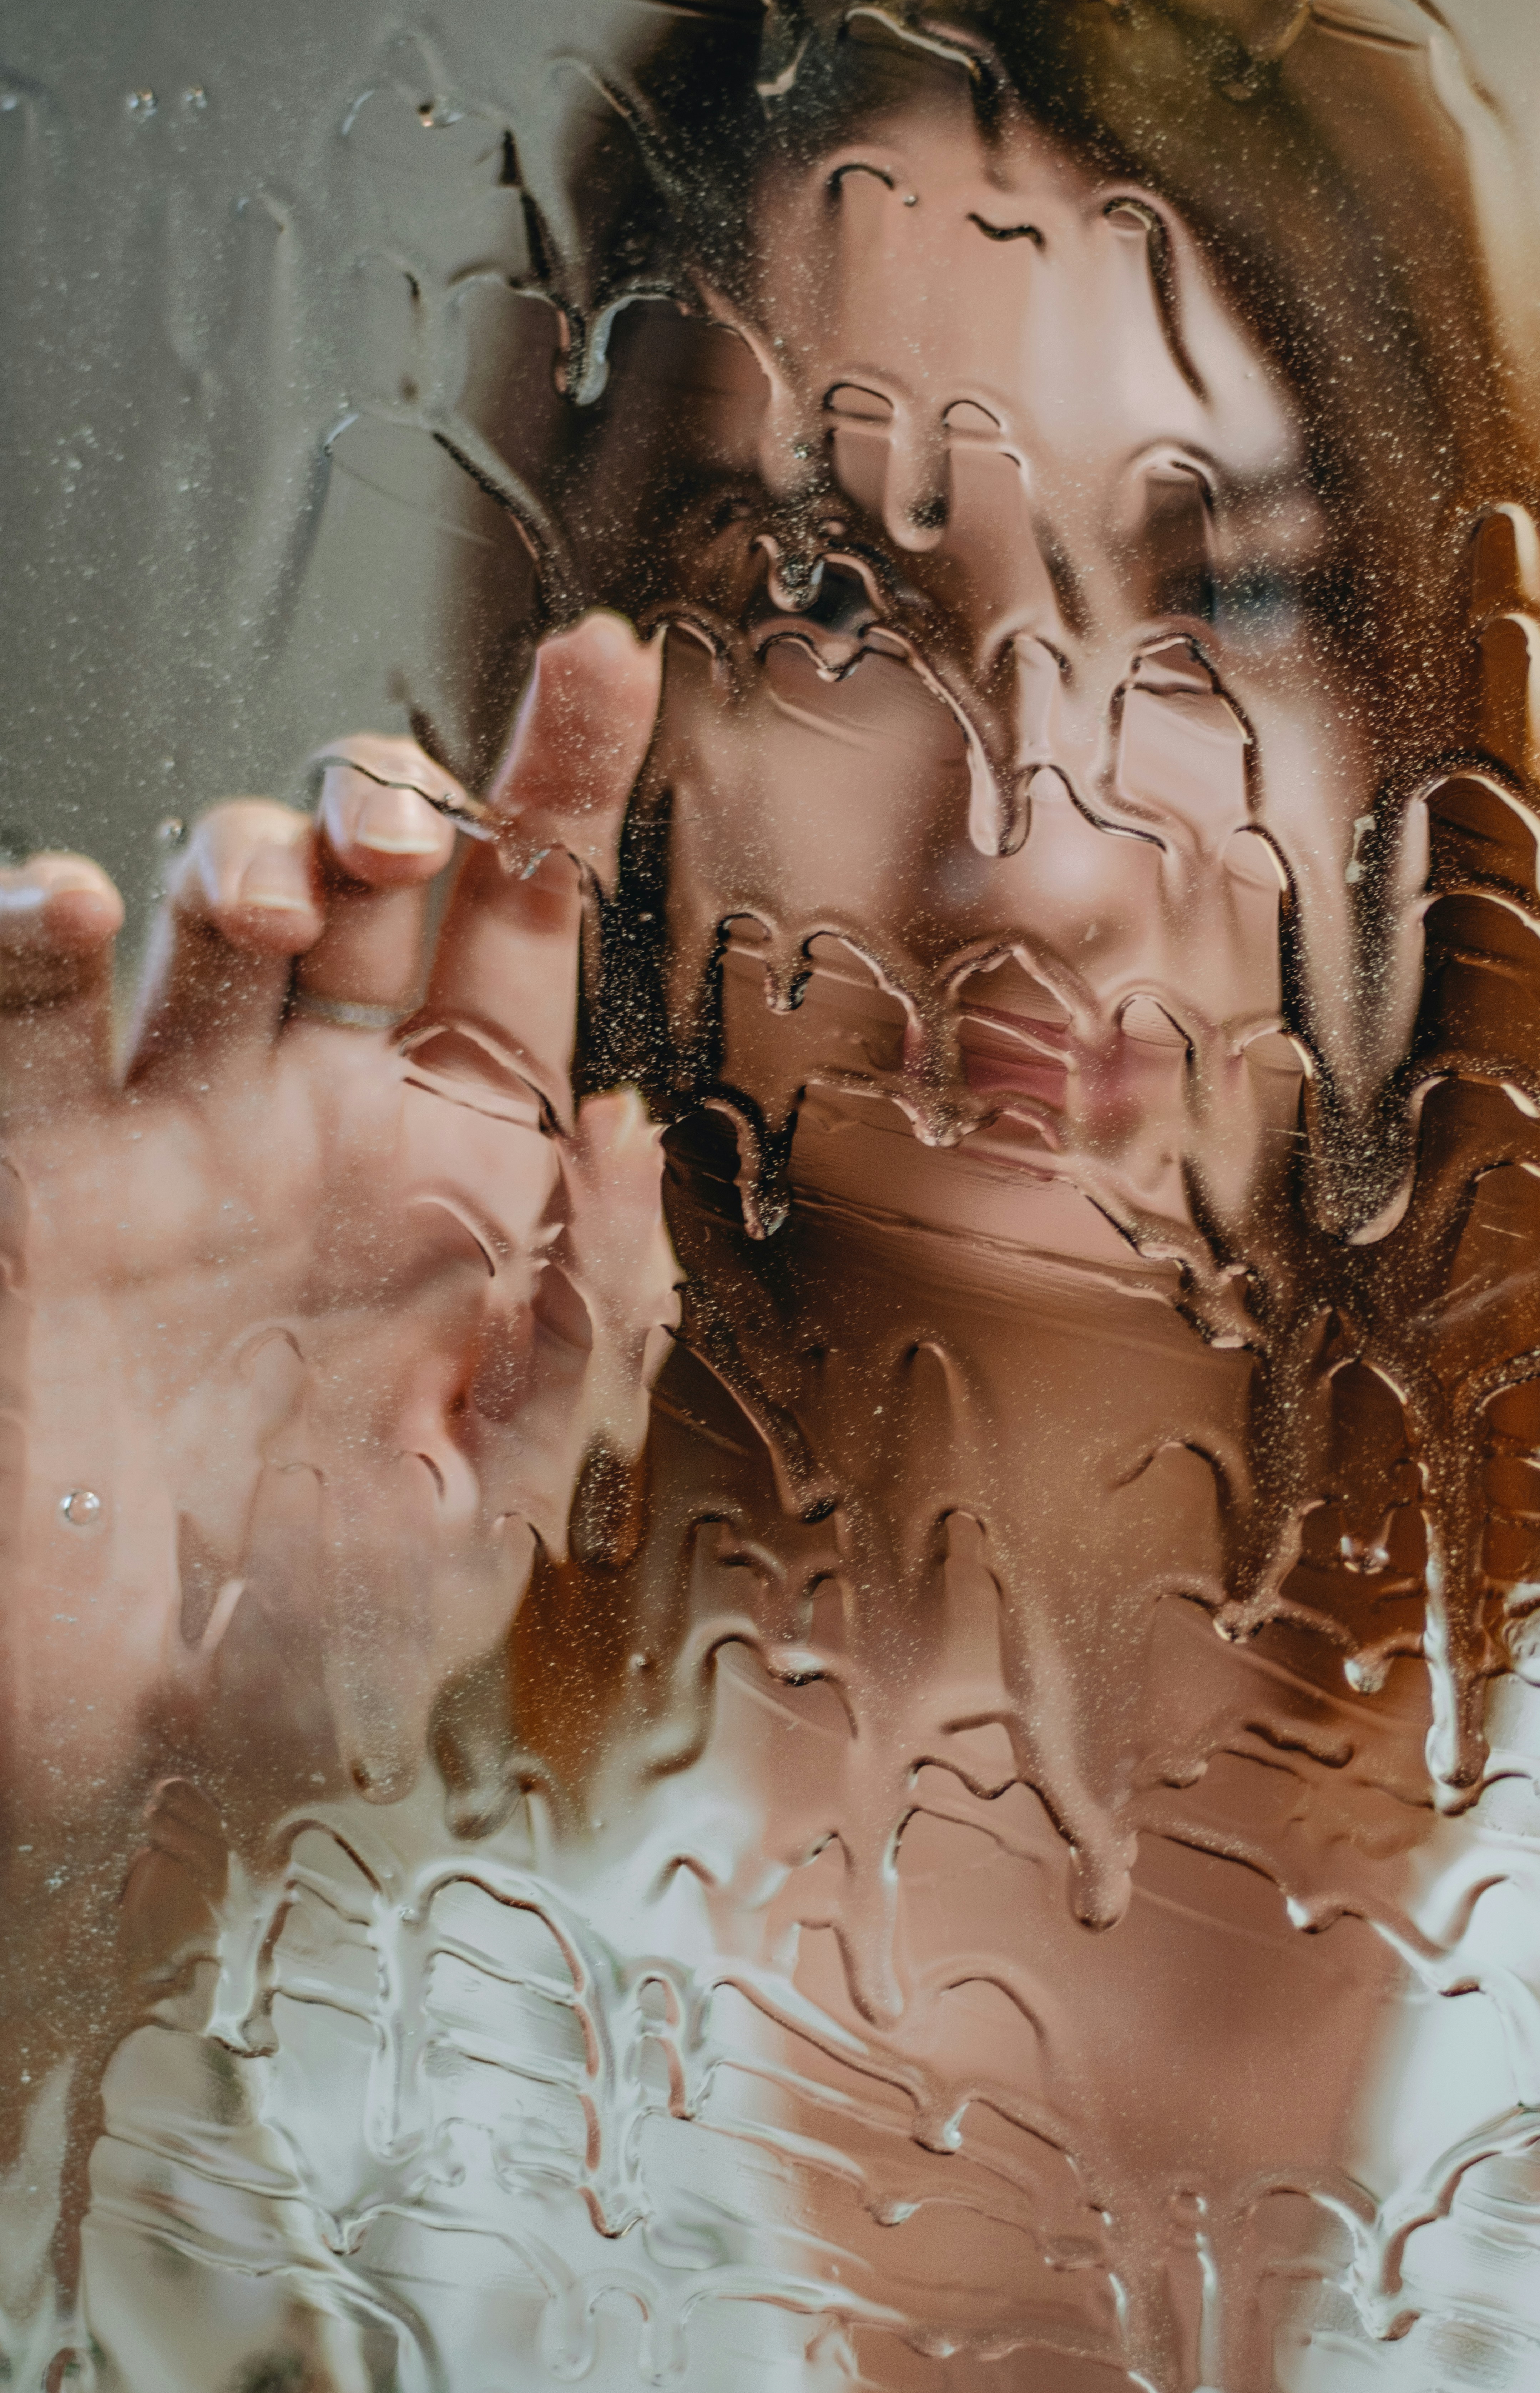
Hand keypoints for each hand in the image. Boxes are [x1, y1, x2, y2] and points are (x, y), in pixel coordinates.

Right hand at [0, 615, 673, 1821]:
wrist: (108, 1728)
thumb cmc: (301, 1644)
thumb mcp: (496, 1506)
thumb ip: (587, 1321)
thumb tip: (628, 1127)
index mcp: (452, 1191)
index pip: (525, 951)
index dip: (564, 801)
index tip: (606, 664)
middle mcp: (318, 1134)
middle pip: (380, 890)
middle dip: (401, 794)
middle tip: (411, 827)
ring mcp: (170, 1140)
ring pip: (216, 917)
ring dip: (253, 856)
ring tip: (280, 900)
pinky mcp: (38, 1175)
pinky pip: (29, 1024)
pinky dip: (40, 942)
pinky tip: (76, 906)